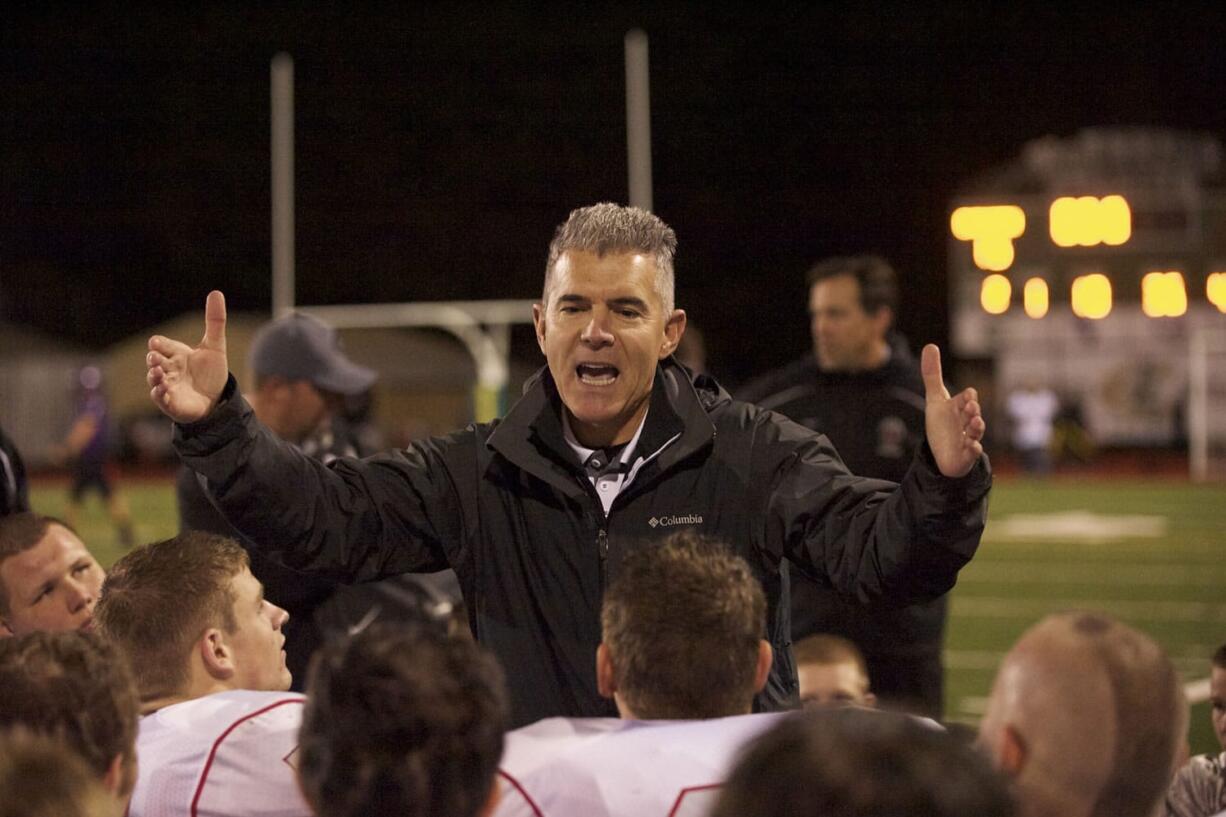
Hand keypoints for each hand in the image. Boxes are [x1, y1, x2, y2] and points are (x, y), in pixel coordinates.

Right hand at [147, 290, 228, 422]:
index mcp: (176, 354)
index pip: (163, 345)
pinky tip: (162, 390)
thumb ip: (214, 321)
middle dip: (154, 359)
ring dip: (153, 376)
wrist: (217, 400)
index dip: (159, 344)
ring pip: (154, 379)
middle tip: (155, 358)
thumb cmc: (211, 373)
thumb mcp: (215, 346)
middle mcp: (168, 369)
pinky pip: (160, 398)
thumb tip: (216, 292)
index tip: (156, 342)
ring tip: (157, 372)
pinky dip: (159, 393)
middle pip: (155, 361)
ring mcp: (167, 385)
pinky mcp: (171, 402)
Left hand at [921, 344, 984, 477]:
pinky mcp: (966, 455)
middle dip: (972, 411)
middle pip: (972, 415)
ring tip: (975, 423)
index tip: (968, 394)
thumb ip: (932, 375)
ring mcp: (968, 438)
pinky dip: (973, 450)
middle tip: (971, 407)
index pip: (966, 399)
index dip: (967, 397)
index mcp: (959, 408)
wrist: (945, 451)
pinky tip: (973, 446)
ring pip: (975, 433)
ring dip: (976, 428)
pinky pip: (972, 453)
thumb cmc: (943, 423)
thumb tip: (930, 345)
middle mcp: (966, 422)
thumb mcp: (935, 399)